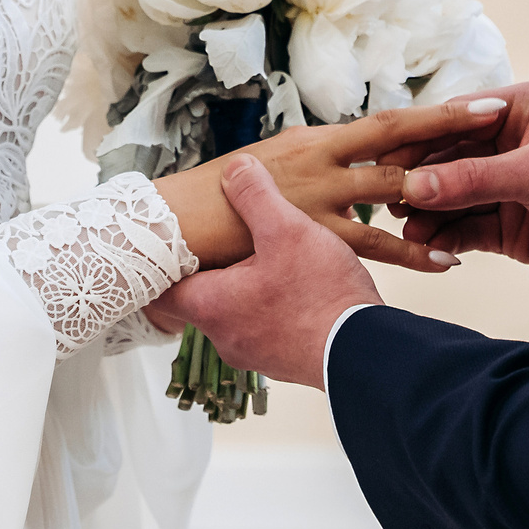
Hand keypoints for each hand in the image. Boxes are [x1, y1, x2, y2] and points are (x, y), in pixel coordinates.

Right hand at [153, 98, 504, 274]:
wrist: (173, 221)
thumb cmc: (216, 198)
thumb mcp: (267, 168)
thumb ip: (308, 165)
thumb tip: (333, 161)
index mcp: (314, 139)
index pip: (383, 122)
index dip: (428, 111)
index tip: (470, 100)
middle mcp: (320, 155)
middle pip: (397, 133)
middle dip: (449, 123)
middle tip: (496, 109)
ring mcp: (317, 192)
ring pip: (392, 184)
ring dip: (443, 185)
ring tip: (490, 182)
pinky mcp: (309, 229)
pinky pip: (372, 243)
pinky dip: (411, 251)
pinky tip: (446, 258)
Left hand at [153, 158, 382, 386]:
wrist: (367, 354)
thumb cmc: (321, 297)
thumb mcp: (286, 229)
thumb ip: (255, 195)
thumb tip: (235, 168)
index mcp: (211, 306)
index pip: (160, 291)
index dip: (162, 264)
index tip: (171, 243)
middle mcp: (225, 337)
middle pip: (200, 297)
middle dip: (215, 266)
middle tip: (228, 238)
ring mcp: (255, 353)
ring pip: (236, 312)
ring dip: (248, 285)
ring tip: (271, 256)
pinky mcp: (284, 359)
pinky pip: (266, 326)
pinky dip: (273, 304)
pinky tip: (299, 283)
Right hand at [388, 80, 528, 288]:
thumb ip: (474, 178)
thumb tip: (416, 187)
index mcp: (524, 108)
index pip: (458, 117)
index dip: (421, 139)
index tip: (386, 159)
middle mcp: (513, 142)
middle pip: (450, 158)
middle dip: (422, 181)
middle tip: (390, 199)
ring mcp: (510, 184)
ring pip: (455, 195)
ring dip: (430, 212)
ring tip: (406, 229)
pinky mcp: (511, 223)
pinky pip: (469, 225)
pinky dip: (448, 234)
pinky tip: (428, 244)